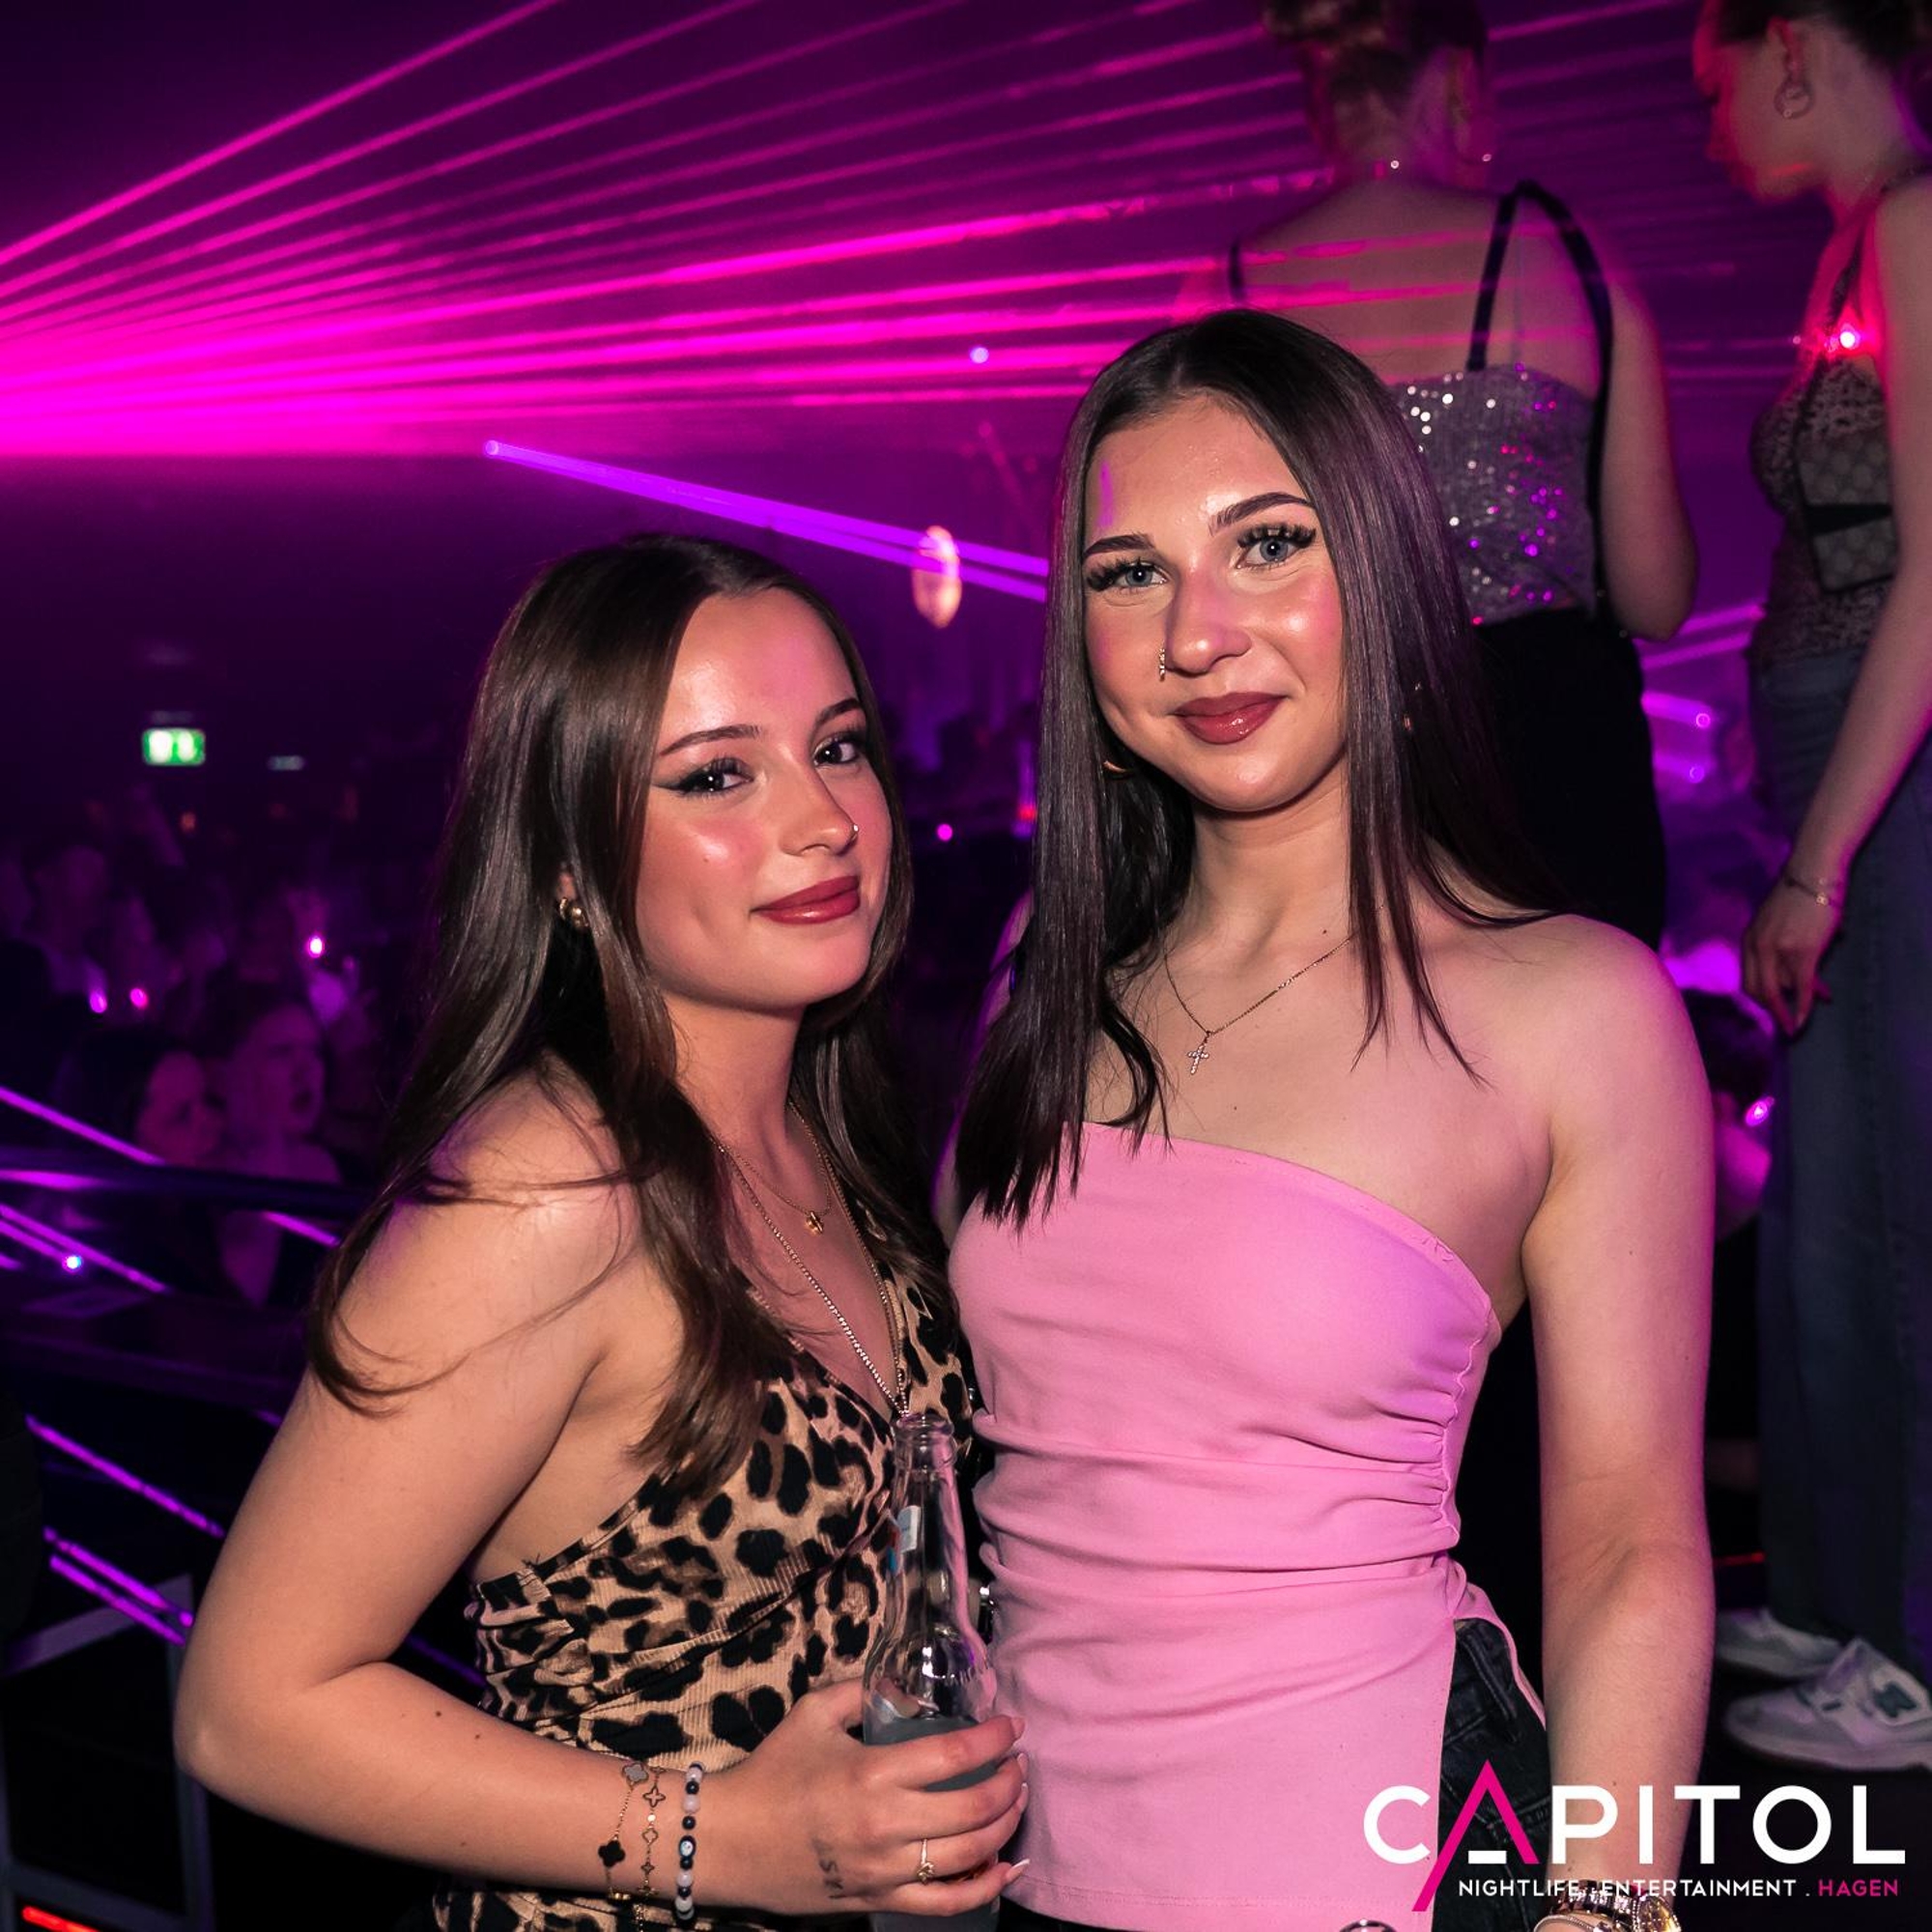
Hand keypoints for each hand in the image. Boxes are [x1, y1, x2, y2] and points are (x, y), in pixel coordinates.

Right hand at [710, 1676, 1027, 1917]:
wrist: (730, 1841)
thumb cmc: (772, 1771)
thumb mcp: (813, 1713)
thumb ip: (861, 1691)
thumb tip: (904, 1683)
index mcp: (873, 1772)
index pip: (955, 1753)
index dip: (994, 1739)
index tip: (1012, 1726)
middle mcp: (886, 1824)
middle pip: (974, 1808)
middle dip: (1010, 1783)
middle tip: (1018, 1764)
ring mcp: (885, 1870)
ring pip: (968, 1856)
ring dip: (1005, 1826)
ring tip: (1015, 1802)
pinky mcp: (878, 1901)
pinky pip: (944, 1905)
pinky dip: (983, 1888)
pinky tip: (1003, 1867)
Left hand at [1741, 876, 1839, 1035]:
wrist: (1814, 874)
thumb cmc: (1801, 896)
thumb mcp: (1777, 922)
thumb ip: (1778, 945)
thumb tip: (1796, 971)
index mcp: (1749, 939)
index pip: (1747, 980)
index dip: (1761, 998)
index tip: (1775, 1007)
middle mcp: (1758, 947)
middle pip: (1758, 991)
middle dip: (1773, 1011)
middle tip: (1786, 1025)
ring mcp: (1778, 950)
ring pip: (1783, 989)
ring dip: (1798, 1003)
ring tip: (1813, 1007)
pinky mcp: (1802, 952)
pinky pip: (1801, 987)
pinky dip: (1804, 1006)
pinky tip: (1807, 1018)